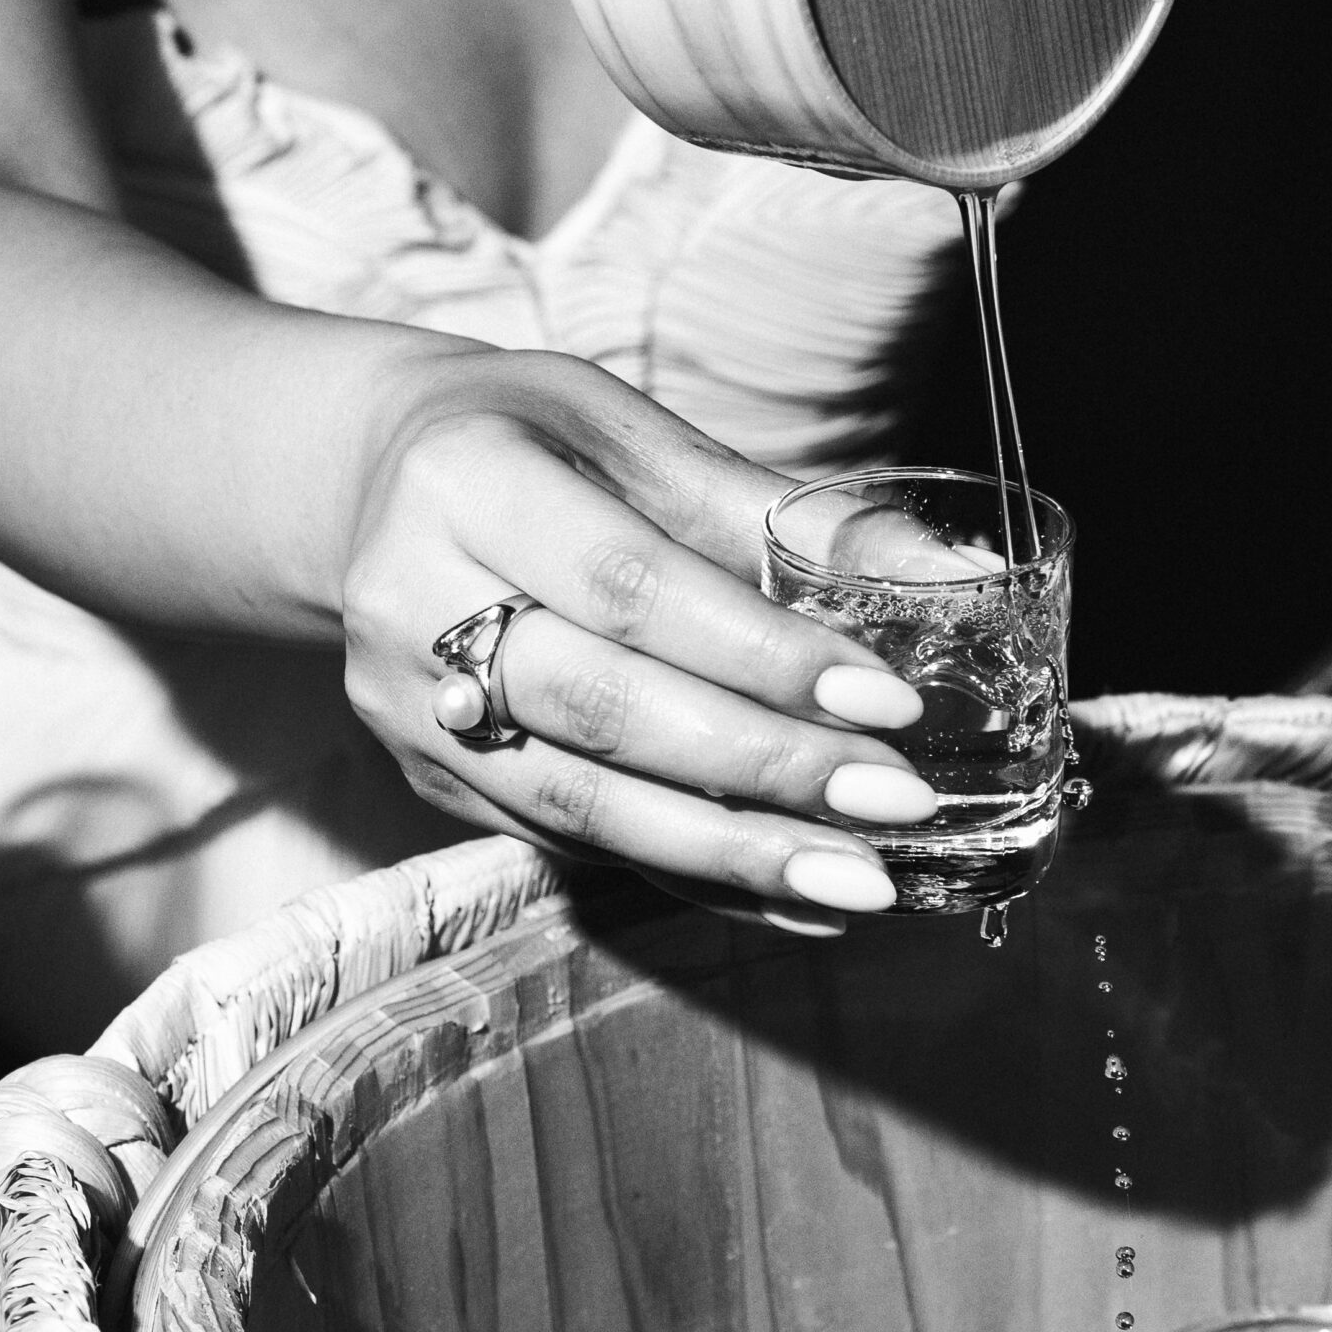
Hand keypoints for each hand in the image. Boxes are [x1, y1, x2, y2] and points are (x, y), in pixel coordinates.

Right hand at [340, 347, 931, 929]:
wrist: (371, 483)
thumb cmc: (533, 441)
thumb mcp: (637, 433)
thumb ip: (787, 513)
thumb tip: (960, 576)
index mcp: (467, 479)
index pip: (633, 587)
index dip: (763, 655)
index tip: (885, 702)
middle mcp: (412, 599)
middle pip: (606, 708)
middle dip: (764, 768)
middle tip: (894, 804)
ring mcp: (404, 704)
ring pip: (581, 801)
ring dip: (731, 854)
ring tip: (856, 883)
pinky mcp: (425, 777)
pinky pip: (569, 841)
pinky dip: (686, 875)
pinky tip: (786, 898)